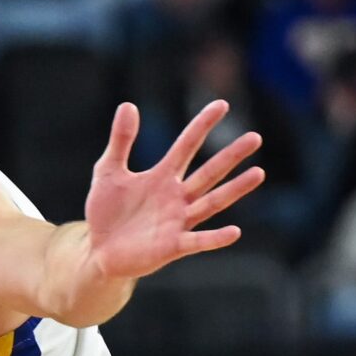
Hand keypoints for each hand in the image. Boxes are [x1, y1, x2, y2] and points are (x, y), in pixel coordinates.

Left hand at [77, 100, 263, 288]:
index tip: (222, 104)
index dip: (202, 125)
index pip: (187, 145)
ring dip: (234, 189)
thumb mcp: (108, 171)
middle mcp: (176, 198)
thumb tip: (128, 105)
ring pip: (211, 203)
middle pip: (209, 173)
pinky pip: (197, 242)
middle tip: (255, 137)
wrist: (97, 252)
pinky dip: (215, 238)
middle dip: (230, 156)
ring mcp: (177, 222)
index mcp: (162, 176)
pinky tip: (235, 231)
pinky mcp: (172, 247)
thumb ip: (121, 141)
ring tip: (258, 173)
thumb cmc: (106, 213)